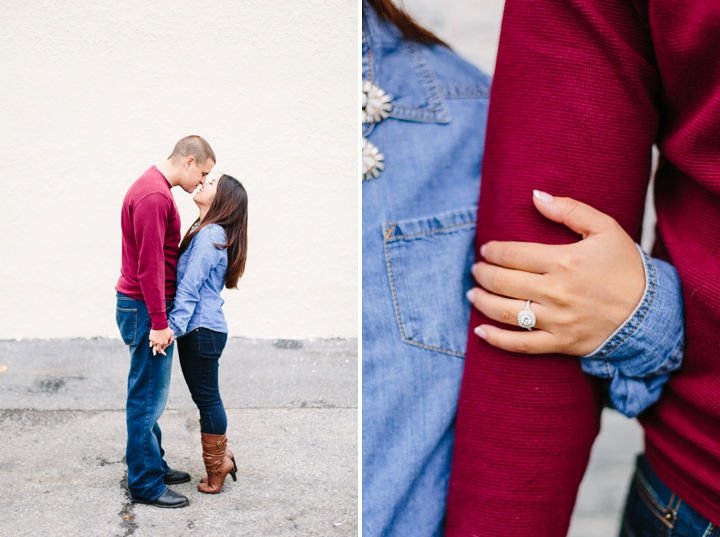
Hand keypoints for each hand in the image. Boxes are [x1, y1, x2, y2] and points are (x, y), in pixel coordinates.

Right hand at [149, 328, 173, 355]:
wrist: (160, 324)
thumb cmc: (166, 328)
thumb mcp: (172, 334)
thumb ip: (171, 339)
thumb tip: (169, 343)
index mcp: (165, 342)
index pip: (164, 348)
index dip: (163, 350)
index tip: (164, 352)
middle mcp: (160, 343)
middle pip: (158, 349)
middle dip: (159, 351)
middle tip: (159, 353)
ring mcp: (155, 341)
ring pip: (154, 347)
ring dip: (154, 349)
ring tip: (154, 352)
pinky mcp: (151, 338)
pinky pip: (151, 343)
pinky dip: (151, 344)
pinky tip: (151, 346)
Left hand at [467, 191, 645, 355]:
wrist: (652, 313)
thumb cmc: (626, 268)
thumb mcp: (606, 229)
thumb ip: (570, 209)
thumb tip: (535, 196)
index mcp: (563, 260)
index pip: (512, 254)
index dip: (492, 251)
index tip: (486, 249)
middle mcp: (556, 291)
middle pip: (503, 281)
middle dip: (482, 273)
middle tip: (476, 269)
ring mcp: (557, 320)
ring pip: (506, 312)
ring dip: (481, 301)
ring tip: (472, 293)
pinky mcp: (560, 343)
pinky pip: (521, 345)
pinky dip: (497, 339)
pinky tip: (480, 330)